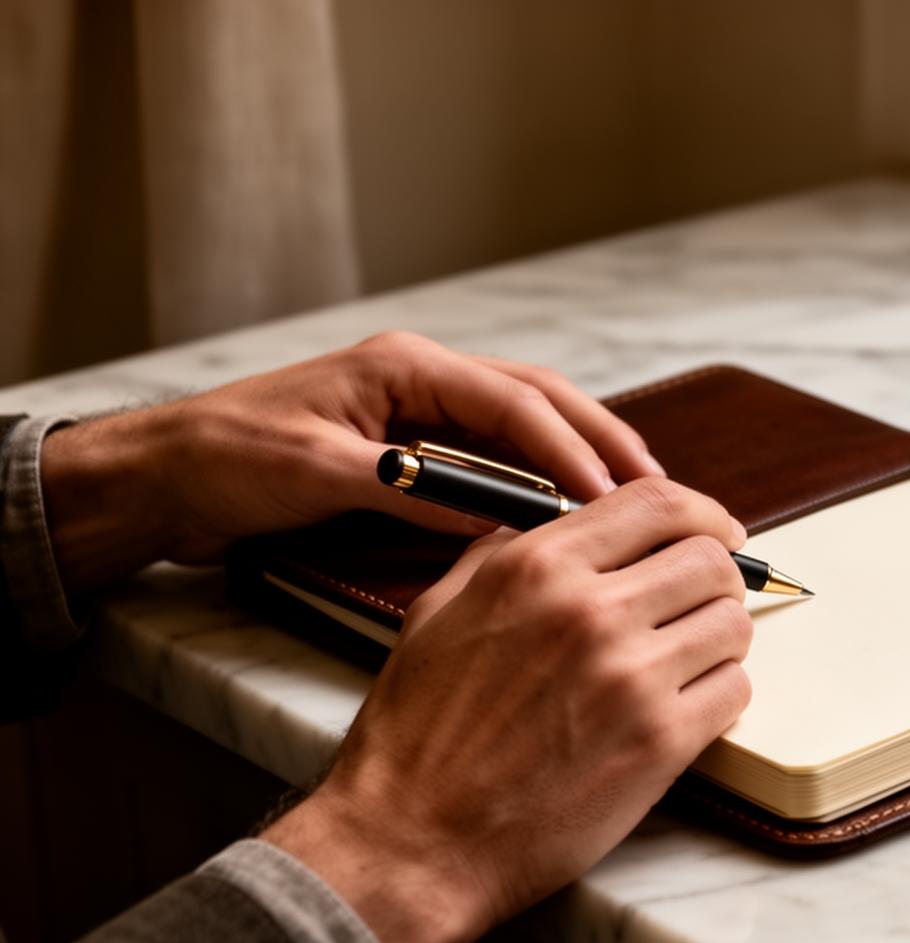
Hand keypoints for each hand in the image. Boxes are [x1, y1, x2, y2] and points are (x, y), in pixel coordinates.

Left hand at [40, 331, 664, 592]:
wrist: (163, 479)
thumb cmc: (225, 460)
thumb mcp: (317, 473)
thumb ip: (409, 487)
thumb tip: (494, 516)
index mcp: (404, 366)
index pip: (513, 403)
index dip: (568, 450)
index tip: (609, 496)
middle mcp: (420, 379)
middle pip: (536, 401)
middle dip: (598, 441)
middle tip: (654, 487)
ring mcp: (417, 411)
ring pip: (522, 425)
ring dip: (576, 457)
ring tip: (629, 497)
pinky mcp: (409, 447)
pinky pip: (493, 454)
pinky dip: (537, 477)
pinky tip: (565, 510)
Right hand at [263, 479, 753, 942]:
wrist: (412, 841)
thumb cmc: (417, 738)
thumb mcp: (439, 614)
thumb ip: (504, 556)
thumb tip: (560, 525)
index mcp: (536, 568)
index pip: (658, 501)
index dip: (703, 513)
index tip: (716, 533)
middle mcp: (589, 611)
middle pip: (710, 559)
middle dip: (715, 580)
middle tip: (698, 607)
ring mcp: (630, 676)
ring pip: (732, 623)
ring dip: (719, 640)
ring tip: (688, 662)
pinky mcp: (660, 742)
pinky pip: (735, 690)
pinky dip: (720, 696)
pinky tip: (685, 708)